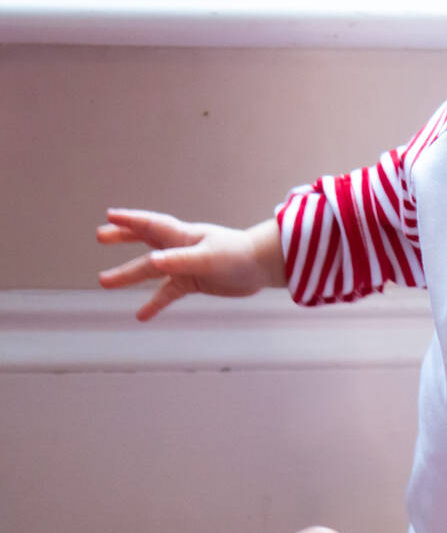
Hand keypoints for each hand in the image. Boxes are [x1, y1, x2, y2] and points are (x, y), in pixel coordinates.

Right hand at [96, 208, 284, 319]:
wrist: (261, 267)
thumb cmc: (237, 255)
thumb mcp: (208, 258)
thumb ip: (180, 260)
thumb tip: (153, 263)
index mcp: (182, 235)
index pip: (150, 225)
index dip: (130, 220)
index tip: (109, 216)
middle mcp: (180, 248)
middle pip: (145, 242)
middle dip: (123, 238)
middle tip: (100, 236)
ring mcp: (185, 266)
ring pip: (151, 271)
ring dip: (128, 275)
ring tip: (104, 281)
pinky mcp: (192, 282)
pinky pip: (168, 293)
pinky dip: (154, 304)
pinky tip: (140, 316)